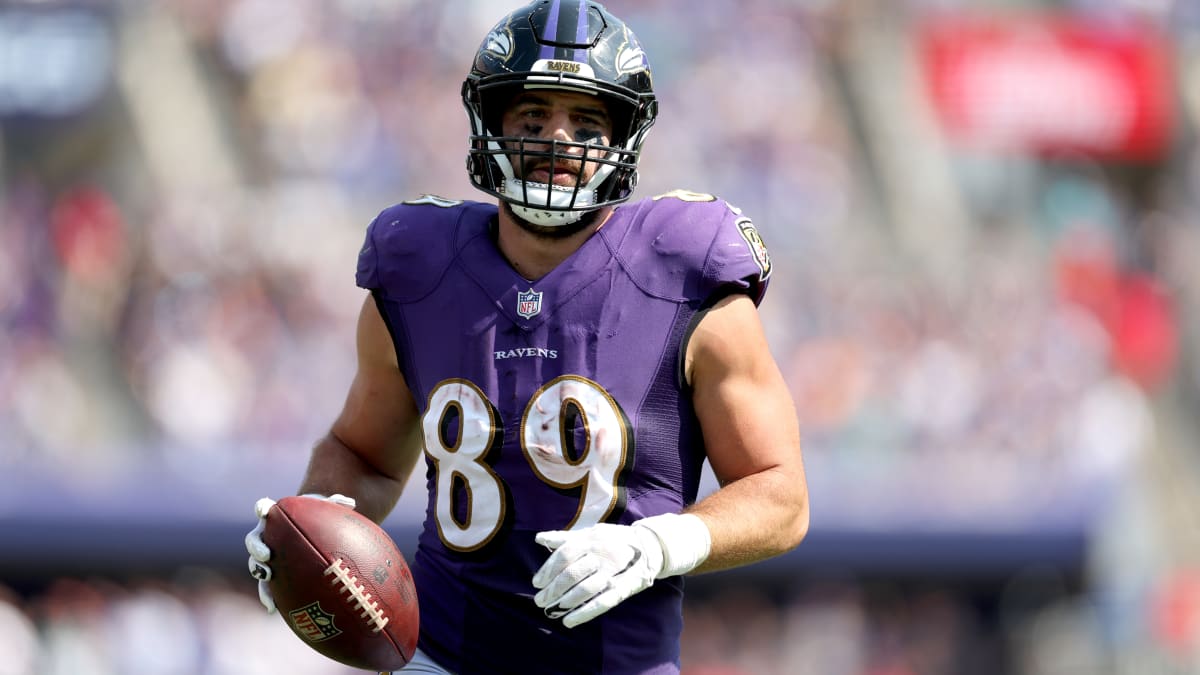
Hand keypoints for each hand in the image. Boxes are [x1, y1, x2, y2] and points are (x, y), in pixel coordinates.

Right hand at [244, 493, 356, 612]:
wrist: (311, 534)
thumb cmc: (317, 517)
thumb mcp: (326, 509)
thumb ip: (335, 503)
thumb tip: (351, 503)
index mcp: (276, 518)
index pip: (264, 509)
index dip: (262, 509)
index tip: (265, 511)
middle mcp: (266, 536)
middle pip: (253, 540)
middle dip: (256, 547)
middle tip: (266, 554)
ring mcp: (266, 557)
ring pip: (255, 564)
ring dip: (258, 570)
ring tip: (268, 576)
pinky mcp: (271, 575)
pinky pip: (266, 588)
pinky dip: (267, 597)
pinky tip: (273, 608)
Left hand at [532, 523, 663, 628]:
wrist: (650, 547)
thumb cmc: (614, 540)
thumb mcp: (592, 533)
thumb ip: (565, 538)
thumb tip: (539, 539)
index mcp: (591, 539)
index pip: (563, 555)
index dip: (548, 570)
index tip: (537, 583)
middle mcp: (601, 554)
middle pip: (571, 574)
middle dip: (552, 590)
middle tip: (540, 600)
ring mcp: (613, 572)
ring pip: (585, 590)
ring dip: (565, 603)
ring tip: (551, 611)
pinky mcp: (623, 588)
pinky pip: (602, 603)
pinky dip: (584, 613)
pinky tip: (569, 621)